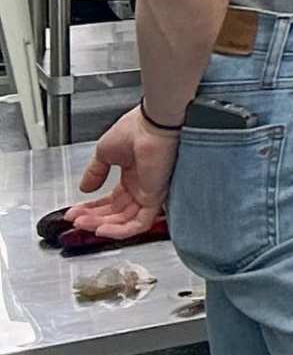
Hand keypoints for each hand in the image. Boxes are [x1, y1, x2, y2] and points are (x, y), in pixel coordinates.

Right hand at [78, 106, 176, 230]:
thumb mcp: (104, 152)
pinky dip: (120, 230)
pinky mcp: (155, 197)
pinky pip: (140, 223)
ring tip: (82, 224)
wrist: (152, 124)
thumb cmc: (136, 129)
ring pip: (125, 220)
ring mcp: (149, 192)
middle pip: (116, 212)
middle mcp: (142, 185)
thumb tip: (84, 188)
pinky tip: (101, 229)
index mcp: (132, 174)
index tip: (74, 212)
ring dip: (101, 225)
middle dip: (92, 219)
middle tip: (75, 221)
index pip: (111, 200)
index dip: (91, 208)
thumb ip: (95, 173)